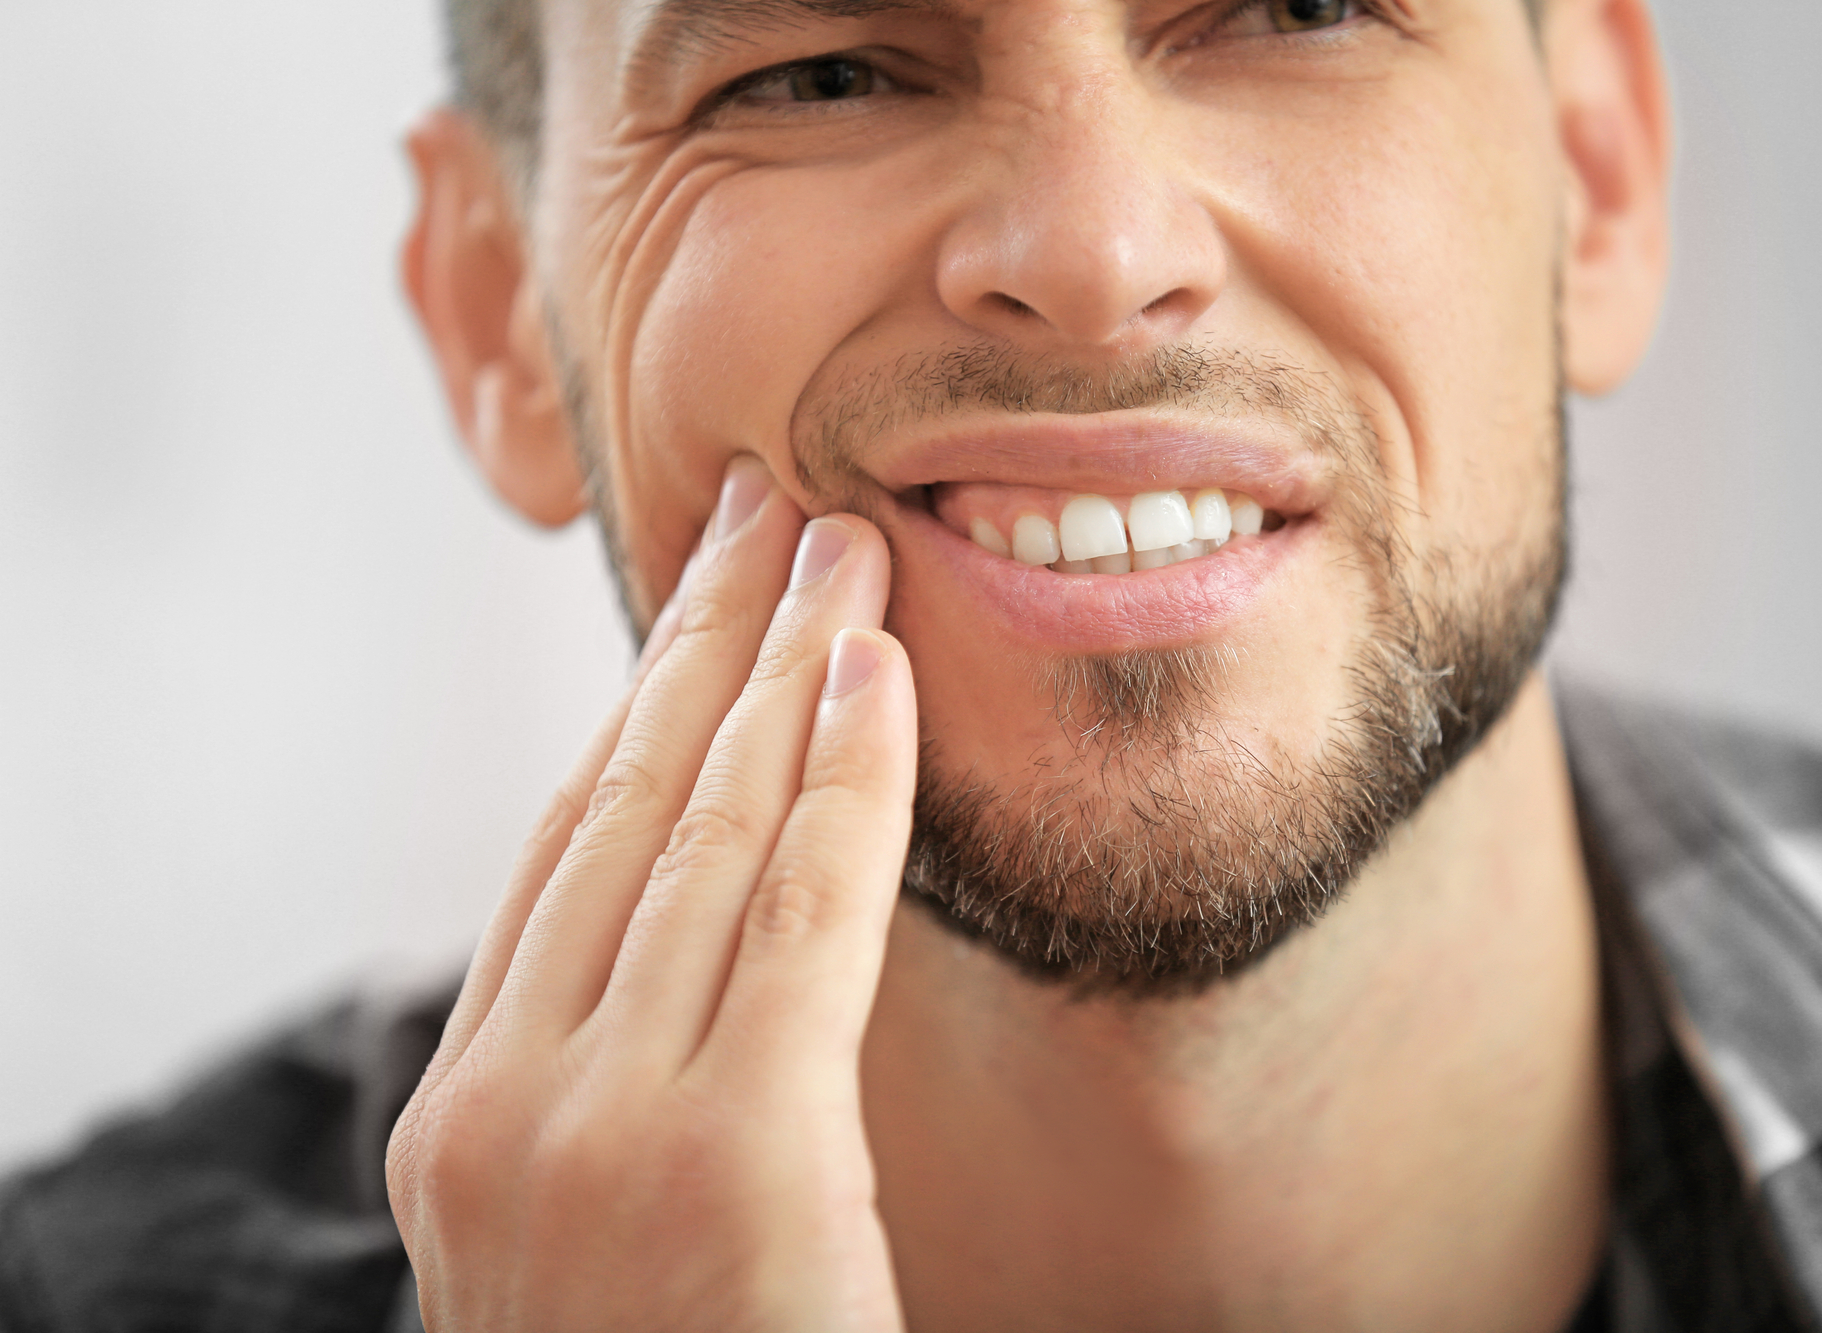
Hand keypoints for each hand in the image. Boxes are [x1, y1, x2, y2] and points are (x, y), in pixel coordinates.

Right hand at [387, 457, 916, 1330]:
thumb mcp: (596, 1225)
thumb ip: (621, 1079)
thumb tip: (694, 933)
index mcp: (467, 1116)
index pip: (564, 856)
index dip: (637, 707)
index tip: (697, 607)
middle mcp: (508, 1101)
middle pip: (623, 808)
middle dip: (701, 642)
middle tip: (765, 506)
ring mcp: (600, 1128)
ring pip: (708, 837)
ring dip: (779, 669)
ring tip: (835, 542)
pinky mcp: (730, 1159)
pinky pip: (803, 917)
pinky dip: (844, 782)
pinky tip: (877, 672)